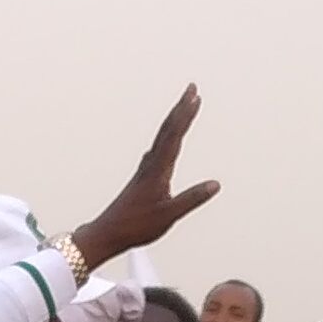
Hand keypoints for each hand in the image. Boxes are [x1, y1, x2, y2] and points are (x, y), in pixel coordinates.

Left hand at [66, 86, 220, 269]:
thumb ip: (192, 199)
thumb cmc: (136, 226)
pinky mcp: (143, 176)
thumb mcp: (169, 215)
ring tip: (184, 106)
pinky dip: (167, 136)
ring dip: (175, 119)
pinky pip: (159, 147)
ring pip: (162, 136)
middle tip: (191, 89)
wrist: (108, 232)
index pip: (174, 136)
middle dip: (181, 107)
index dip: (185, 115)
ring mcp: (146, 169)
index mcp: (158, 170)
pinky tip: (167, 138)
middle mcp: (151, 164)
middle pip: (167, 129)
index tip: (195, 97)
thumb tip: (214, 185)